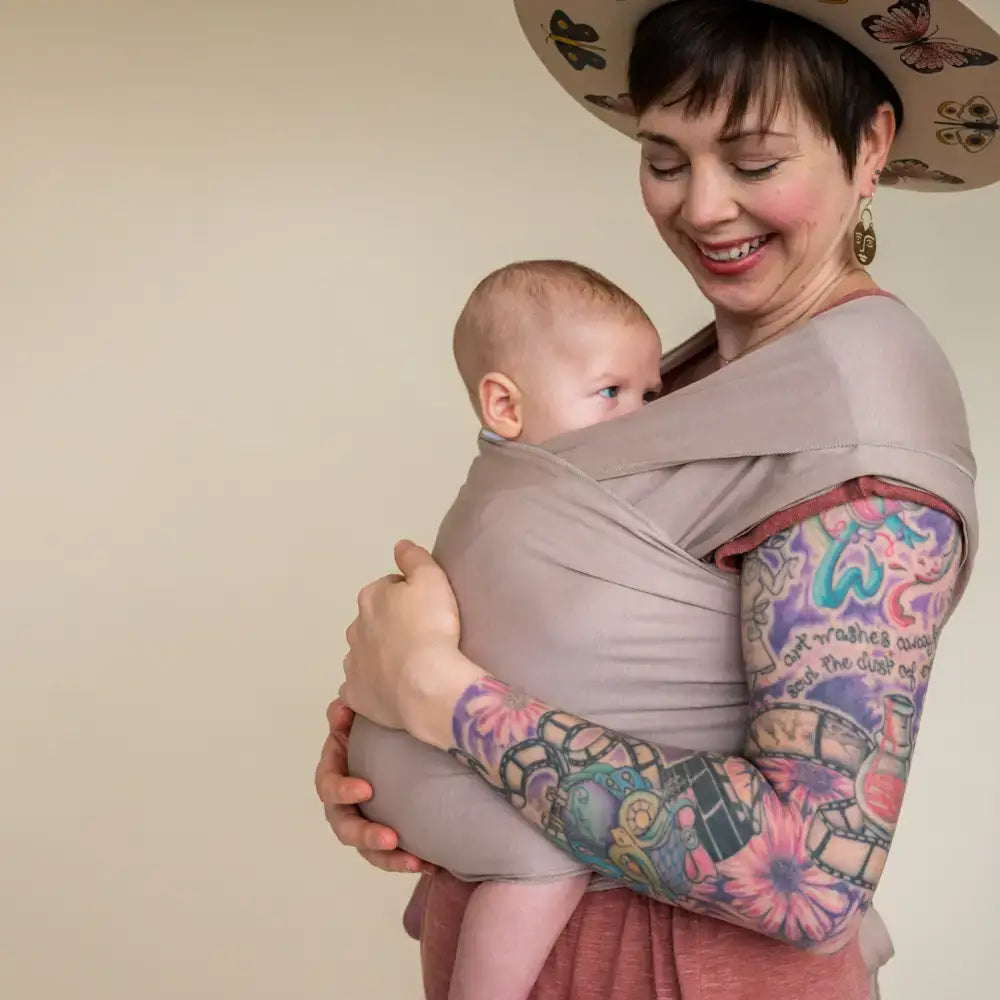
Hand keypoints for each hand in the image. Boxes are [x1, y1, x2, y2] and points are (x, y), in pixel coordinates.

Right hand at [314, 698, 433, 873]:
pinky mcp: (387, 833)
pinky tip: (433, 866)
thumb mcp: (362, 713)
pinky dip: (410, 860)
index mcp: (336, 769)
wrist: (406, 736)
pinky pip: (394, 855)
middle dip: (365, 835)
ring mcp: (366, 819)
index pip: (329, 784)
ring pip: (368, 849)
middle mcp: (346, 800)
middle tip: (390, 839)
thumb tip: (343, 708)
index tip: (366, 790)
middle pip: (344, 826)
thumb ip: (348, 711)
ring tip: (415, 863)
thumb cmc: (378, 724)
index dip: (342, 791)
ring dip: (389, 859)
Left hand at [341, 540, 479, 746]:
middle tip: (420, 637)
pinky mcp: (355, 694)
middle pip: (372, 621)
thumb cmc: (432, 627)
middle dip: (390, 626)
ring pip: (363, 653)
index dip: (408, 597)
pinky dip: (370, 685)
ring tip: (407, 665)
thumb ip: (415, 559)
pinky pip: (358, 687)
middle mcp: (355, 628)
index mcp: (371, 598)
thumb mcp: (432, 580)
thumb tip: (400, 545)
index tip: (426, 609)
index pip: (387, 589)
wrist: (427, 683)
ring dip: (379, 655)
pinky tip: (388, 690)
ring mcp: (353, 663)